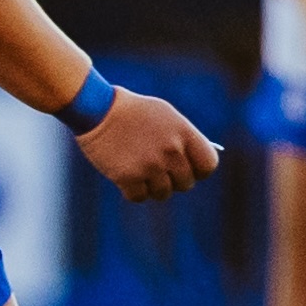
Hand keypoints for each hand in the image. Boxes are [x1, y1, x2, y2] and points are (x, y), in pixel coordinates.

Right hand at [75, 87, 220, 202]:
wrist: (98, 109)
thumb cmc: (133, 111)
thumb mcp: (165, 115)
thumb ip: (183, 139)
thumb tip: (195, 165)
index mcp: (184, 133)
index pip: (208, 165)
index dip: (199, 170)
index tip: (189, 169)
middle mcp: (171, 151)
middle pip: (185, 184)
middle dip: (174, 180)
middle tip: (159, 169)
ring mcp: (150, 165)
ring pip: (163, 193)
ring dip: (152, 186)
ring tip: (140, 170)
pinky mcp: (128, 177)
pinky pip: (140, 197)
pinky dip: (134, 191)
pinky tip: (127, 176)